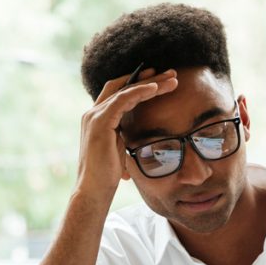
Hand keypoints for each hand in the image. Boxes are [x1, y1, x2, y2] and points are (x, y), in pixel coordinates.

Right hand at [76, 68, 177, 194]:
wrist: (93, 190)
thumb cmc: (107, 176)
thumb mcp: (118, 149)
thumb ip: (123, 136)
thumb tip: (138, 135)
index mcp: (97, 119)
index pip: (118, 92)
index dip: (138, 83)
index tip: (160, 79)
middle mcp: (93, 113)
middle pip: (122, 86)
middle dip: (148, 77)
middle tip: (171, 73)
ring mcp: (95, 116)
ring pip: (125, 90)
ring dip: (150, 83)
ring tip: (172, 79)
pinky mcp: (100, 122)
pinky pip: (123, 99)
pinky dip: (140, 92)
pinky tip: (155, 88)